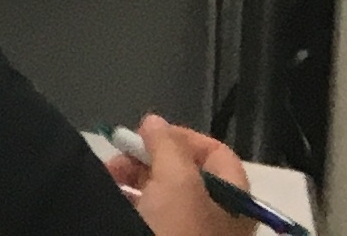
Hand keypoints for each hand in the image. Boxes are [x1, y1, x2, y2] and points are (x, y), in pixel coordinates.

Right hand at [105, 114, 248, 234]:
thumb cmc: (178, 230)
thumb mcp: (176, 181)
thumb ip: (167, 144)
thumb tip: (155, 122)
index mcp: (236, 202)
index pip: (218, 154)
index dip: (183, 137)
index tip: (147, 135)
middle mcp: (220, 218)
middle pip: (188, 172)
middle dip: (150, 158)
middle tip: (120, 156)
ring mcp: (195, 234)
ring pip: (166, 194)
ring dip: (136, 178)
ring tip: (109, 178)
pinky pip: (153, 215)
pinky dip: (133, 201)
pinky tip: (113, 197)